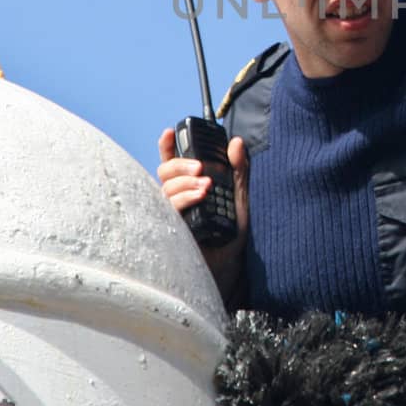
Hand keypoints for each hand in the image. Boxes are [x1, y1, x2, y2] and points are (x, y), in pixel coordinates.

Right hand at [156, 127, 249, 306]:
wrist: (232, 274)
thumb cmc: (231, 241)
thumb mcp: (240, 202)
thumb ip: (239, 173)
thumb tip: (236, 143)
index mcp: (190, 192)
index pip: (173, 167)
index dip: (168, 148)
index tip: (170, 132)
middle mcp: (176, 203)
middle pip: (164, 175)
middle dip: (179, 165)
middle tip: (201, 168)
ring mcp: (170, 218)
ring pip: (165, 191)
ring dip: (184, 184)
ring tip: (206, 187)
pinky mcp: (169, 232)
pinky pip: (168, 211)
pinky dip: (183, 200)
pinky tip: (198, 197)